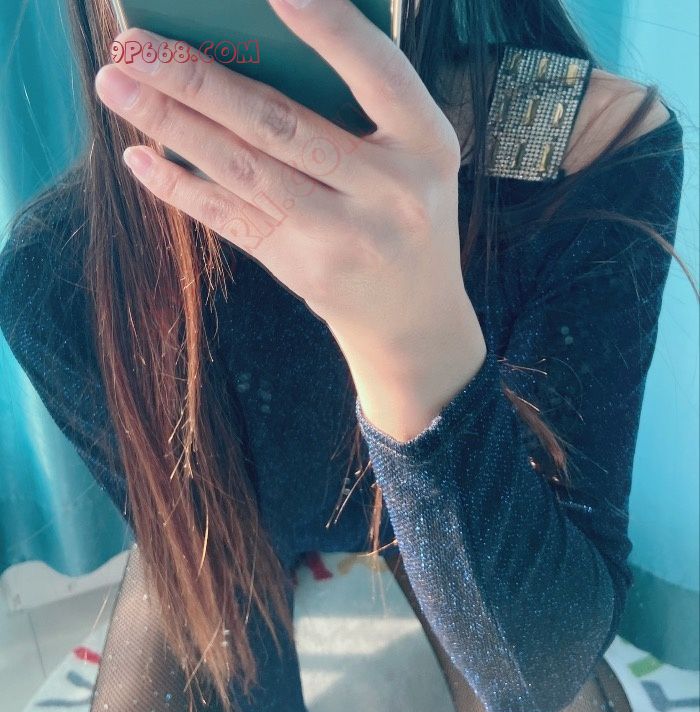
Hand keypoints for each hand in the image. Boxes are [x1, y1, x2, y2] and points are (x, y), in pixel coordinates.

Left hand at [94, 0, 468, 354]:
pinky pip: (233, 220)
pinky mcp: (303, 270)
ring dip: (173, 125)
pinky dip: (182, 188)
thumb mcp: (413, 155)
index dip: (331, 30)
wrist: (415, 316)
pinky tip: (141, 158)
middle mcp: (389, 193)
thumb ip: (360, 109)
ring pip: (244, 170)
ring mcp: (343, 238)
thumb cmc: (406, 213)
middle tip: (133, 44)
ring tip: (117, 86)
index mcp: (427, 145)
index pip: (380, 74)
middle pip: (280, 124)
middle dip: (197, 80)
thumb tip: (251, 54)